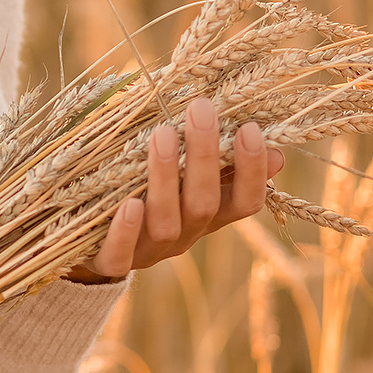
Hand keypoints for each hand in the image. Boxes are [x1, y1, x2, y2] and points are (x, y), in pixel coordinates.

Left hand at [66, 96, 285, 283]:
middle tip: (201, 110)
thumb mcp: (187, 182)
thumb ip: (224, 168)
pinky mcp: (111, 262)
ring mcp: (149, 251)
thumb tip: (277, 150)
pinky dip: (125, 231)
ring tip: (162, 135)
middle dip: (205, 157)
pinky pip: (120, 254)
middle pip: (204, 203)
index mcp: (207, 216)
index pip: (244, 202)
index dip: (252, 170)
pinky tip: (129, 205)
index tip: (249, 128)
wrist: (95, 247)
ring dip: (165, 178)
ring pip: (166, 222)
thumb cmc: (149, 196)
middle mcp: (185, 236)